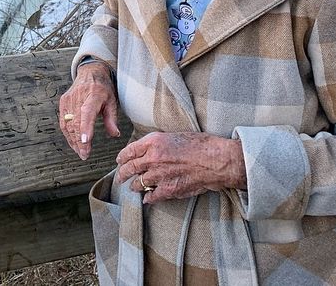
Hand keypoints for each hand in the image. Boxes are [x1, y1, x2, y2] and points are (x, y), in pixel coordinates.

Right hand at [58, 63, 119, 159]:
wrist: (90, 72)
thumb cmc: (103, 88)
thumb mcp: (112, 101)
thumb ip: (112, 119)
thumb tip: (115, 134)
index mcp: (93, 95)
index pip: (87, 113)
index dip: (85, 129)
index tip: (85, 142)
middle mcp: (78, 97)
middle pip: (76, 123)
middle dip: (79, 141)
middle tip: (85, 155)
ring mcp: (68, 100)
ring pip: (68, 124)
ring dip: (73, 140)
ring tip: (80, 151)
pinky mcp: (63, 102)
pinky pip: (63, 121)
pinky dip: (68, 134)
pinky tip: (73, 142)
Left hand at [115, 131, 245, 203]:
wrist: (216, 160)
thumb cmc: (200, 145)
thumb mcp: (175, 136)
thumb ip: (159, 143)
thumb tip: (150, 150)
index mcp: (153, 142)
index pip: (130, 150)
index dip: (122, 156)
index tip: (119, 160)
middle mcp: (153, 158)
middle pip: (130, 167)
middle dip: (123, 173)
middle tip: (120, 177)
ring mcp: (159, 176)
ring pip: (139, 183)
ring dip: (135, 186)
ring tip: (133, 188)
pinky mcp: (168, 190)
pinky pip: (152, 196)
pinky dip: (148, 198)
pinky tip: (147, 199)